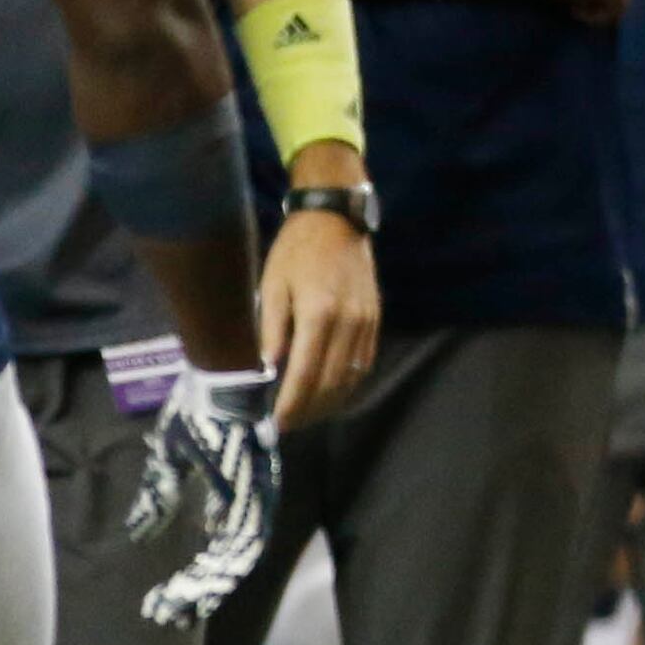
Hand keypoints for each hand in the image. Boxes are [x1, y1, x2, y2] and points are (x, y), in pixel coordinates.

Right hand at [126, 366, 280, 625]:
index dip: (195, 580)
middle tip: (168, 617)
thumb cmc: (199, 412)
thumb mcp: (169, 460)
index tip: (164, 604)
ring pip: (239, 559)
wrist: (220, 378)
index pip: (218, 552)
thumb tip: (139, 532)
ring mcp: (257, 498)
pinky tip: (205, 583)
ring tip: (179, 607)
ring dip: (209, 586)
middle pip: (229, 564)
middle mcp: (250, 504)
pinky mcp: (258, 490)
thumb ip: (158, 496)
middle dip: (197, 593)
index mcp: (232, 499)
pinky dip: (227, 564)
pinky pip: (248, 538)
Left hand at [260, 205, 380, 426]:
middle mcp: (348, 323)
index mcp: (319, 314)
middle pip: (331, 384)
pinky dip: (347, 384)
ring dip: (330, 403)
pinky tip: (330, 392)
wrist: (336, 219)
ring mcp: (366, 323)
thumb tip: (269, 370)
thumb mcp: (273, 286)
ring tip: (307, 414)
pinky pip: (363, 363)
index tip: (277, 424)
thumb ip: (272, 329)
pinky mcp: (375, 320)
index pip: (306, 374)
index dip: (292, 405)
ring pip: (351, 378)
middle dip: (309, 411)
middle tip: (289, 425)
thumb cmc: (296, 250)